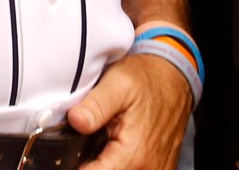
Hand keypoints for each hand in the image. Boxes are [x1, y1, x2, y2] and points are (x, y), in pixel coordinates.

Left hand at [66, 51, 190, 169]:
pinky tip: (109, 149)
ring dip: (102, 164)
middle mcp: (147, 169)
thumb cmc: (147, 79)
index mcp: (134, 154)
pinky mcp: (157, 169)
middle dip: (88, 164)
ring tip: (97, 144)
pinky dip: (115, 163)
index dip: (74, 166)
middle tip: (80, 144)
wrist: (175, 78)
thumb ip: (96, 105)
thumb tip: (75, 121)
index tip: (63, 155)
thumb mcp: (119, 82)